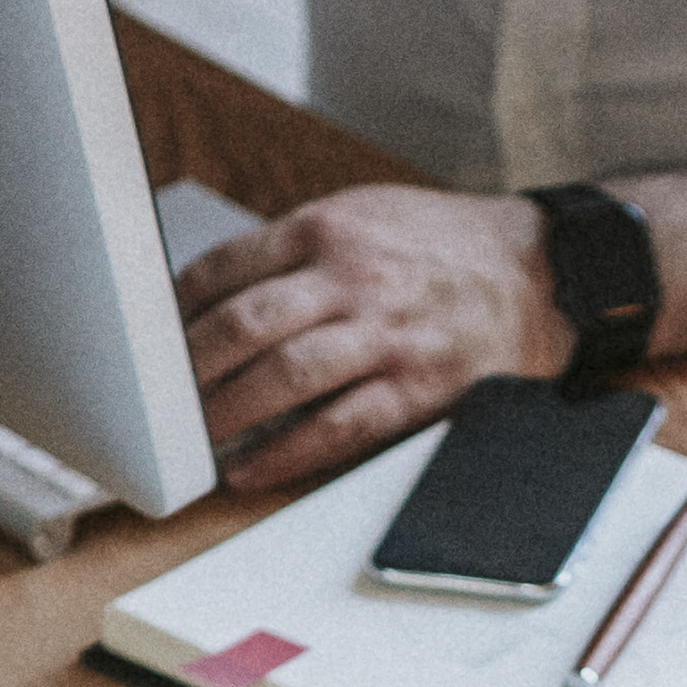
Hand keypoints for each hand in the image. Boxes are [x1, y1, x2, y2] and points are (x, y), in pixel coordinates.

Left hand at [175, 189, 566, 489]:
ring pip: (283, 378)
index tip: (150, 345)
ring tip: (195, 438)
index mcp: (327, 229)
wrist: (537, 272)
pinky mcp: (416, 388)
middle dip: (188, 371)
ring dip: (227, 414)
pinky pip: (338, 429)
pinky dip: (286, 456)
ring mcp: (385, 335)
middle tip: (158, 402)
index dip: (173, 312)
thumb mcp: (363, 216)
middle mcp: (352, 279)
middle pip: (243, 325)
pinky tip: (252, 470)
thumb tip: (213, 293)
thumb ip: (292, 250)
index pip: (222, 269)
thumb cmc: (441, 248)